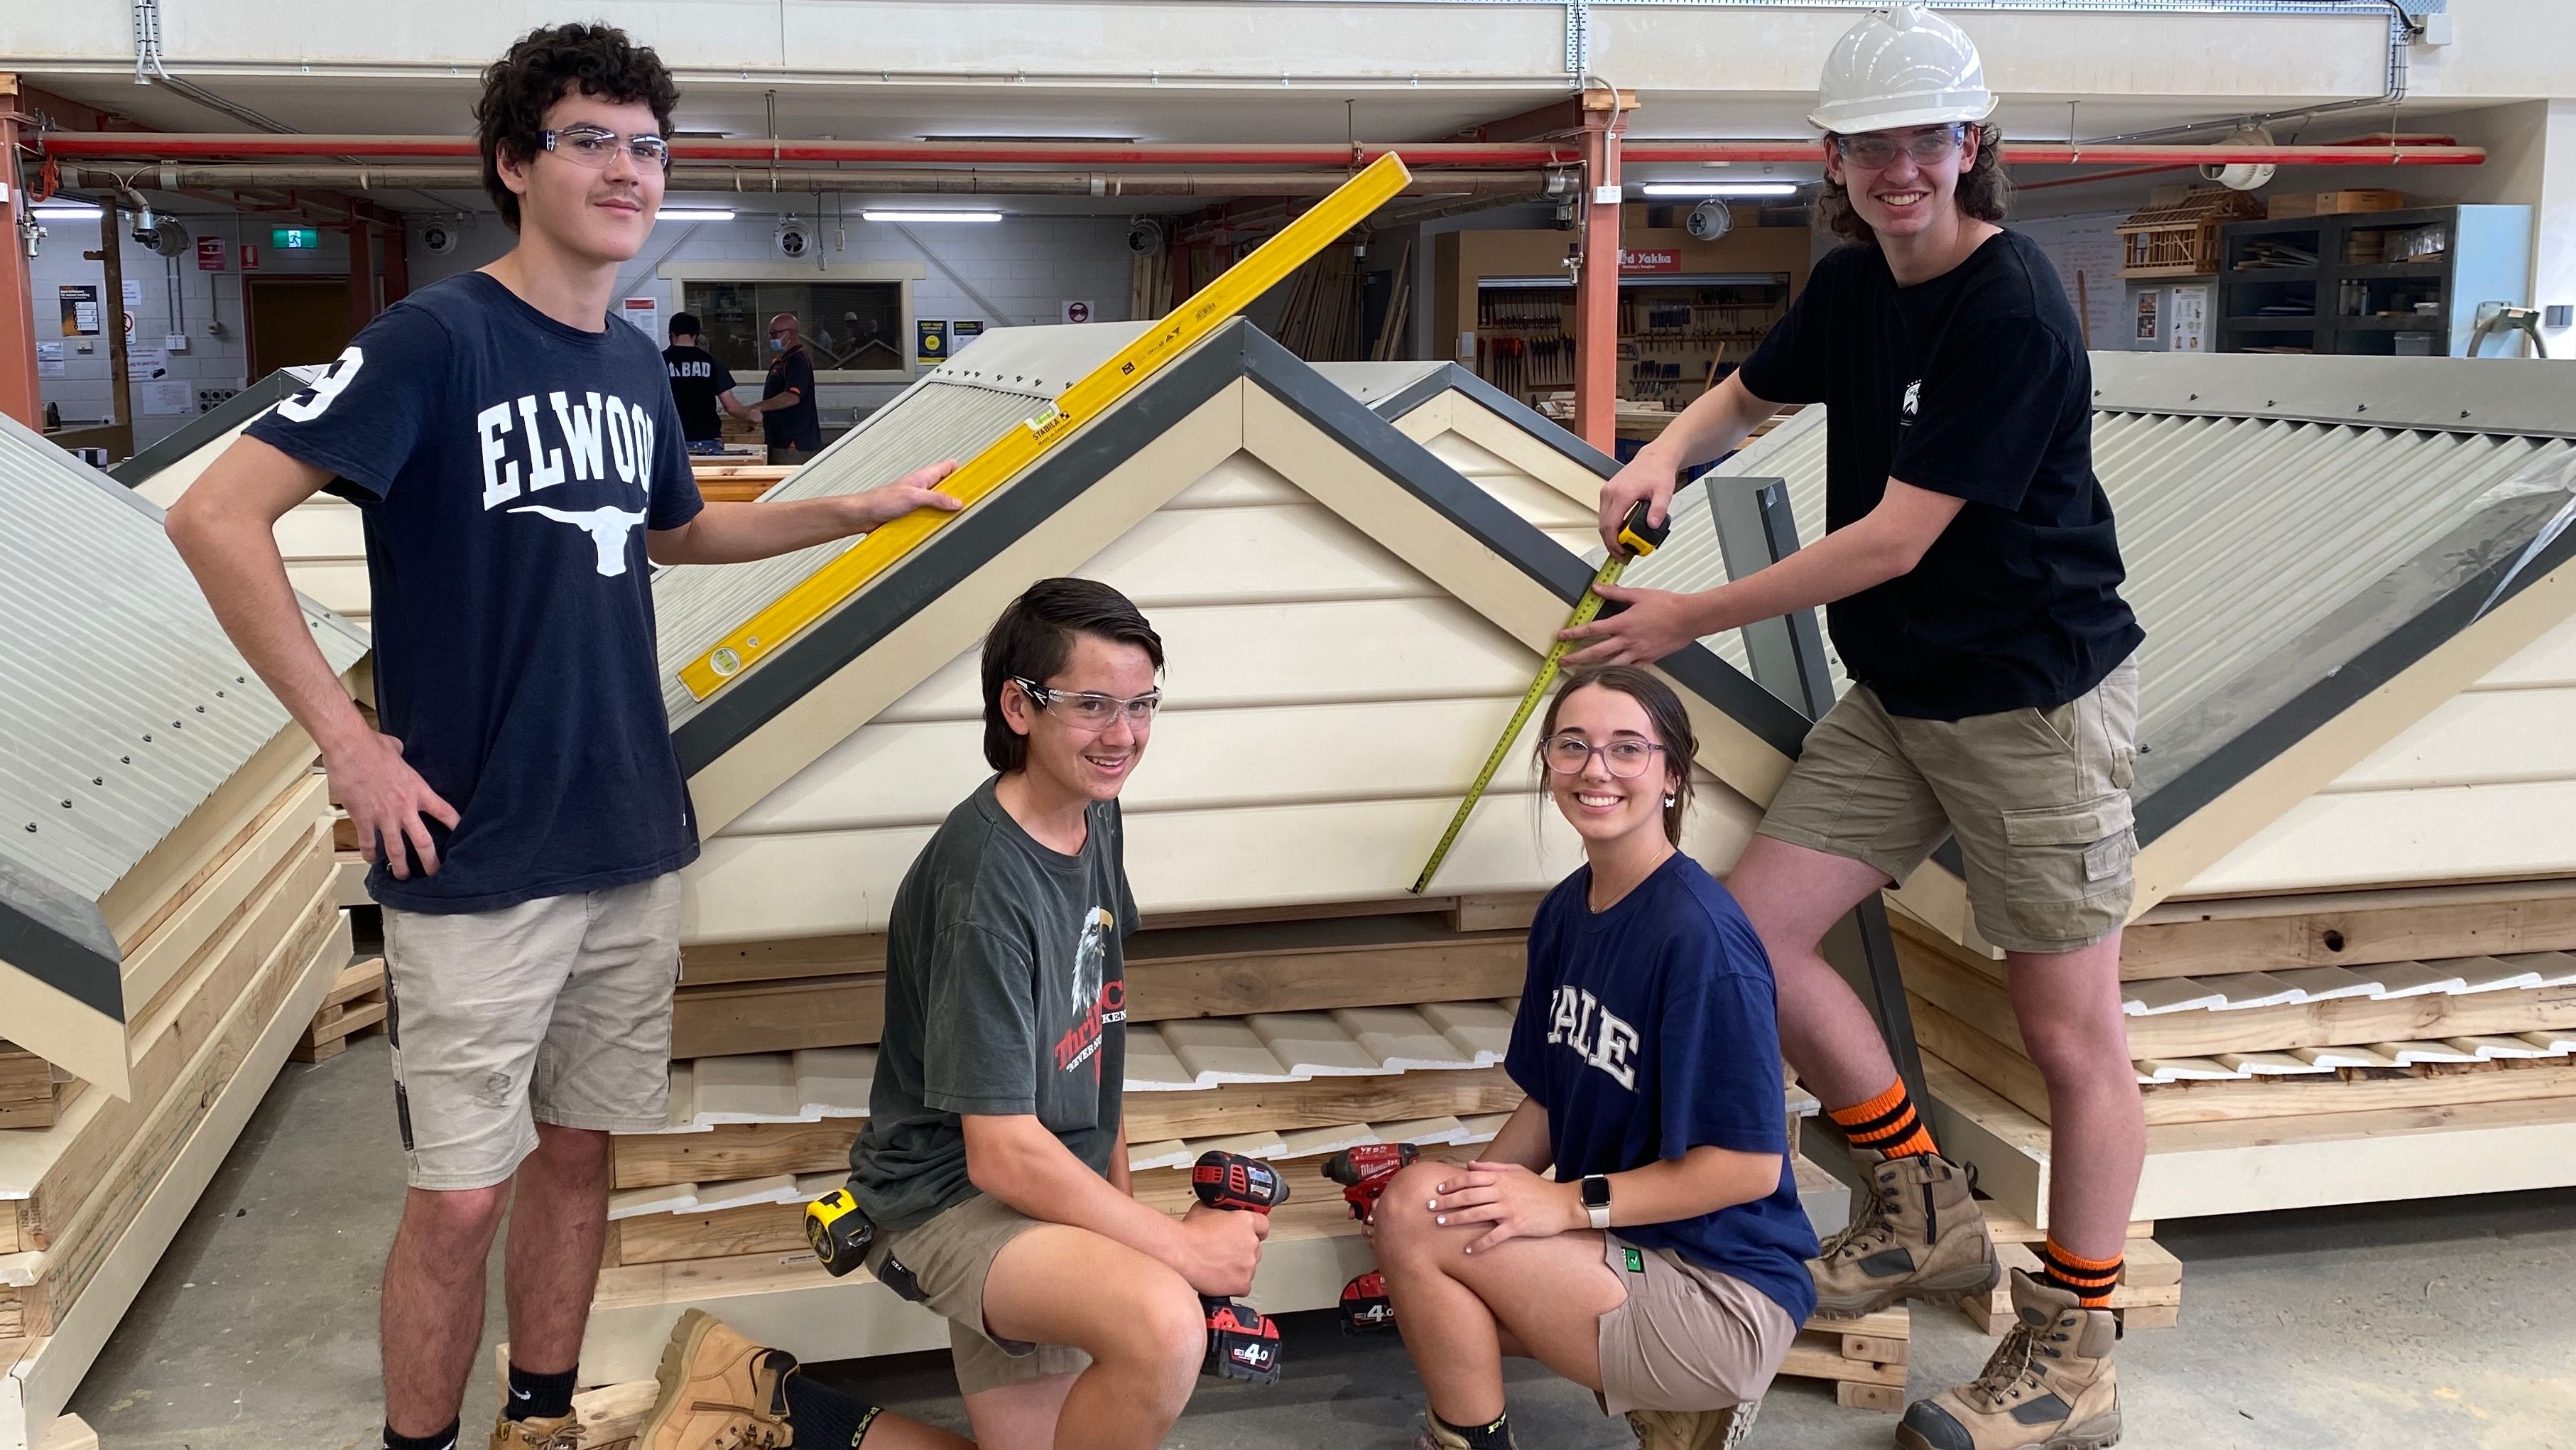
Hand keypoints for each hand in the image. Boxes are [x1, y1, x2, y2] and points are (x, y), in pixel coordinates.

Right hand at [322, 731, 460, 880]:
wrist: (349, 748)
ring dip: (400, 866)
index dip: (456, 826)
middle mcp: (405, 807)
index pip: (445, 812)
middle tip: (435, 873)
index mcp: (418, 790)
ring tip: (403, 876)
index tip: (462, 836)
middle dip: (431, 862)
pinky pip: (368, 843)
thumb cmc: (371, 745)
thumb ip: (401, 755)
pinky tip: (372, 860)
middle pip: (424, 842)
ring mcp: (384, 816)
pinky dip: (370, 854)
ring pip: (396, 850)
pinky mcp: (363, 818)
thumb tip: (398, 750)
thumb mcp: (396, 749)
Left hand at [844, 460, 964, 530]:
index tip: (977, 478)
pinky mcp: (913, 516)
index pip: (950, 467)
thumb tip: (957, 502)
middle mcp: (923, 489)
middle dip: (957, 498)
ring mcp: (919, 503)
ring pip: (940, 507)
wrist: (863, 516)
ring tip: (953, 520)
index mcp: (925, 477)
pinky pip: (929, 520)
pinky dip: (933, 525)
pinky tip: (935, 530)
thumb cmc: (880, 500)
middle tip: (969, 504)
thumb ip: (937, 499)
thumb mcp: (914, 497)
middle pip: (948, 490)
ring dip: (944, 515)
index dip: (963, 472)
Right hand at [1174, 1202, 1268, 1297]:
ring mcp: (1247, 1263)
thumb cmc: (1188, 1233)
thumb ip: (1220, 1211)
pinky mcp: (1241, 1282)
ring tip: (1220, 1266)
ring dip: (1239, 1268)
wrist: (1179, 1252)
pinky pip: (1244, 1286)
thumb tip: (1220, 1212)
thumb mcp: (1205, 1209)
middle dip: (1243, 1251)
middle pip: (1255, 1249)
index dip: (1255, 1231)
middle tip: (1226, 1252)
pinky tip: (1222, 1279)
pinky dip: (1234, 1285)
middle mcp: (1250, 1242)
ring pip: (1250, 1268)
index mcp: (1245, 1222)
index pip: (1263, 1225)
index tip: (1251, 1234)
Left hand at [1426, 1162, 1583, 1254]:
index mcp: (1501, 1178)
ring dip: (1456, 1219)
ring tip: (1440, 1224)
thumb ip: (1492, 1167)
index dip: (1452, 1184)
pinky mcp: (1517, 1225)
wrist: (1563, 1203)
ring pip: (1476, 1213)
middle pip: (1468, 1195)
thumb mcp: (1516, 1171)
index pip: (1470, 1178)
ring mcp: (1509, 1209)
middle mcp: (1502, 1191)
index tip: (1437, 1190)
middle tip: (1429, 1207)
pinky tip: (1468, 1249)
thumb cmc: (1539, 1188)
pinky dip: (1480, 1243)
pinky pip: (1494, 1236)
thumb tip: (1469, 1164)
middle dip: (1446, 1201)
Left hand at [1560, 582, 1715, 666]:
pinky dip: (1617, 674)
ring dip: (1593, 670)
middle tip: (1562, 661)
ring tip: (1579, 674)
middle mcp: (1628, 640)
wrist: (1689, 618)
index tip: (1562, 637)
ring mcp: (1637, 653)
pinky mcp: (1648, 660)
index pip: (1593, 630)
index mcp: (1623, 623)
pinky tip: (1609, 677)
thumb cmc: (1668, 605)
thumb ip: (1615, 592)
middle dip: (1576, 657)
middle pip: (1596, 652)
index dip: (1575, 634)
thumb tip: (1597, 588)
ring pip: (1610, 665)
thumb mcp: (1639, 594)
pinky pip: (1629, 670)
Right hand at [1599, 452, 1677, 554]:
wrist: (1654, 458)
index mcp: (1622, 493)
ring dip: (1610, 536)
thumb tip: (1652, 525)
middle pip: (1603, 526)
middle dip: (1611, 544)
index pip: (1610, 525)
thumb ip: (1659, 510)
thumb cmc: (1658, 472)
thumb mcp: (1664, 492)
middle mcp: (1611, 492)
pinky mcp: (1607, 492)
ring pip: (1601, 521)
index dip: (1614, 543)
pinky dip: (1610, 526)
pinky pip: (1604, 514)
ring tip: (1623, 546)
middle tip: (1623, 554)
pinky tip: (1620, 532)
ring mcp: (1607, 492)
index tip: (1622, 553)